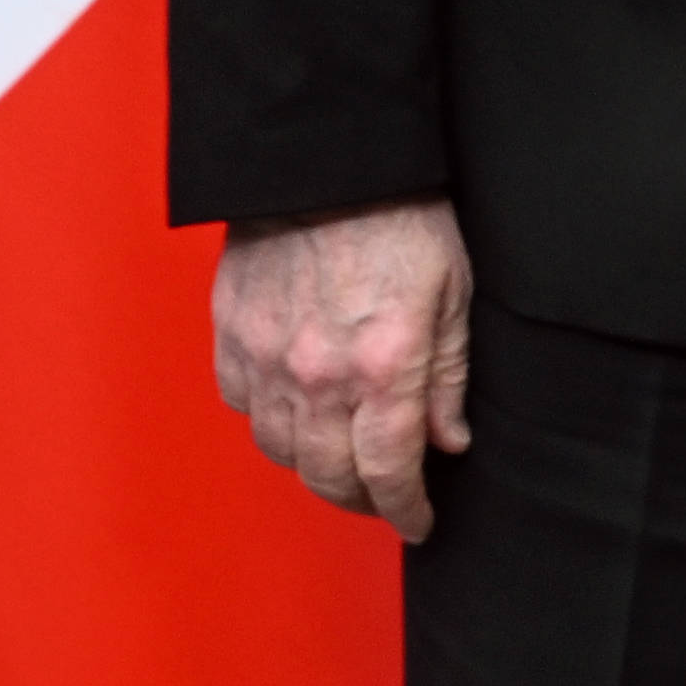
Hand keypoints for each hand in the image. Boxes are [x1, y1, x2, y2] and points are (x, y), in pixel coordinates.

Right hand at [212, 195, 474, 542]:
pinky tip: (297, 412)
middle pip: (330, 477)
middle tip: (383, 498)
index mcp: (384, 367)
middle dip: (361, 499)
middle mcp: (319, 377)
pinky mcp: (231, 339)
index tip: (418, 522)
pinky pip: (243, 408)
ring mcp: (267, 361)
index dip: (406, 509)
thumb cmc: (403, 216)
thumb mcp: (454, 293)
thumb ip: (449, 376)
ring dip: (314, 467)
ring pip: (283, 452)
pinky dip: (271, 423)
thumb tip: (449, 441)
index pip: (391, 472)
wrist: (327, 164)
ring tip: (343, 459)